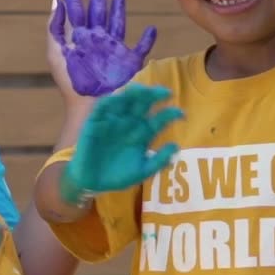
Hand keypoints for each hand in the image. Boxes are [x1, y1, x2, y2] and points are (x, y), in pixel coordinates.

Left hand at [49, 0, 156, 96]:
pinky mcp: (129, 62)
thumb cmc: (71, 83)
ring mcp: (114, 50)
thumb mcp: (56, 53)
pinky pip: (141, 47)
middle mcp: (96, 41)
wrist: (90, 107)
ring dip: (119, 7)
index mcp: (78, 38)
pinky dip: (148, 39)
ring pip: (118, 22)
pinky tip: (151, 29)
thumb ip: (55, 27)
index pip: (75, 9)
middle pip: (98, 10)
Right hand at [62, 83, 183, 202]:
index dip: (170, 114)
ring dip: (133, 93)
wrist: (92, 183)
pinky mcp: (96, 121)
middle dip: (153, 96)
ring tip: (142, 91)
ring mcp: (113, 120)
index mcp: (143, 133)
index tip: (182, 115)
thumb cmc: (117, 175)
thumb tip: (176, 146)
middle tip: (164, 93)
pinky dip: (110, 101)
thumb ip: (158, 161)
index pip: (159, 119)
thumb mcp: (142, 171)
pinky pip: (102, 107)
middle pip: (143, 104)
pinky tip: (118, 98)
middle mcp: (130, 123)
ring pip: (124, 100)